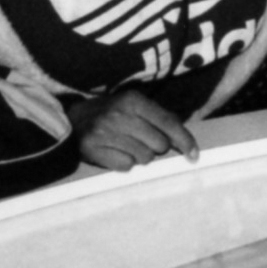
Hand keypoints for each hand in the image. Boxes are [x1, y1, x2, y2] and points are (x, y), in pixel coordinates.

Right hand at [69, 90, 198, 171]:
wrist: (71, 118)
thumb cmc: (111, 113)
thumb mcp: (134, 106)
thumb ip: (161, 119)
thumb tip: (187, 143)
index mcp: (133, 100)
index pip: (168, 123)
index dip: (185, 141)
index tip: (194, 155)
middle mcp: (119, 115)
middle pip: (159, 145)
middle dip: (156, 146)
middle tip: (141, 140)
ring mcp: (105, 133)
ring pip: (145, 158)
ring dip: (140, 155)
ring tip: (126, 145)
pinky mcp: (93, 150)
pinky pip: (126, 166)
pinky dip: (124, 162)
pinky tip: (115, 151)